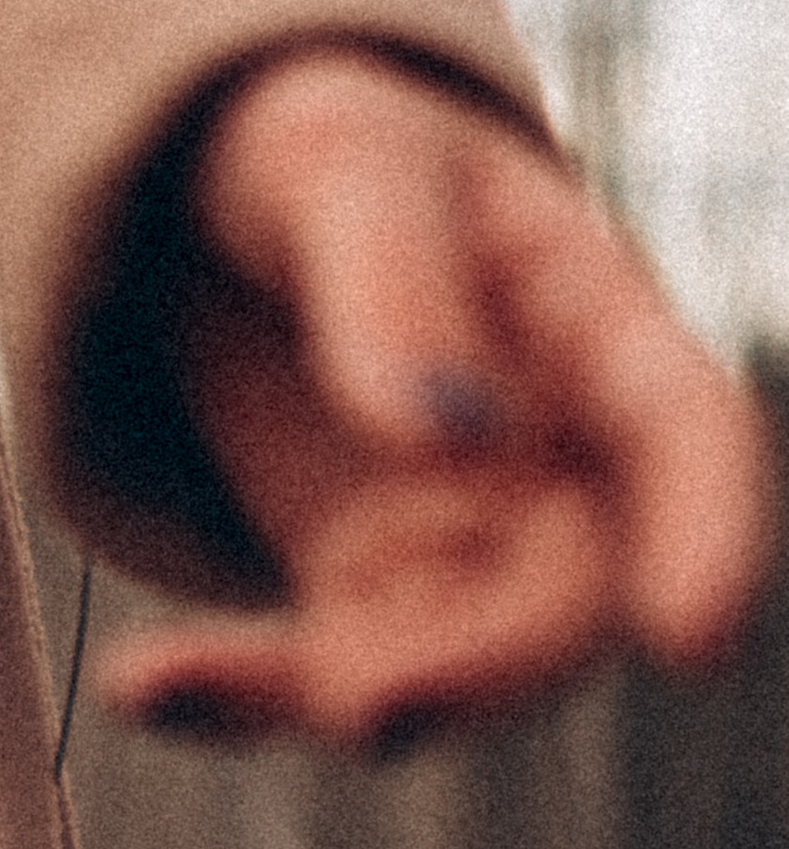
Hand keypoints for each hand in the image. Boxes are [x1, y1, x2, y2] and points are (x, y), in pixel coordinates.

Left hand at [94, 45, 776, 748]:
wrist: (210, 191)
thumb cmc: (314, 143)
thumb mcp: (341, 161)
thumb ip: (393, 279)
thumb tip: (446, 433)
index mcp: (593, 323)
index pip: (689, 434)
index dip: (707, 533)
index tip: (693, 639)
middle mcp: (553, 459)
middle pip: (564, 599)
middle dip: (482, 668)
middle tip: (371, 706)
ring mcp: (457, 540)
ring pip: (437, 665)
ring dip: (327, 697)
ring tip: (163, 682)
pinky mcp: (353, 591)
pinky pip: (317, 670)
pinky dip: (235, 693)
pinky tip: (141, 686)